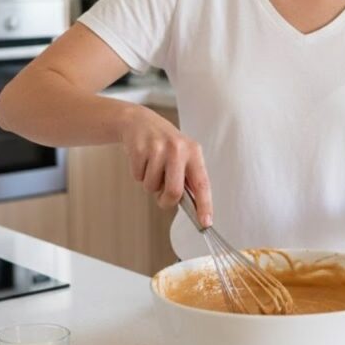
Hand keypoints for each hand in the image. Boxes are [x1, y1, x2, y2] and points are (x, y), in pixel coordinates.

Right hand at [118, 105, 212, 227]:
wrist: (140, 122)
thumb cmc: (165, 145)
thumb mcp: (182, 155)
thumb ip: (187, 178)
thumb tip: (193, 209)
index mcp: (194, 152)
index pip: (202, 183)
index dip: (204, 205)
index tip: (206, 222)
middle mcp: (178, 149)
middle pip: (174, 191)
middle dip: (166, 200)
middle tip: (162, 197)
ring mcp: (158, 148)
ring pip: (152, 187)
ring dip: (150, 184)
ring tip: (152, 166)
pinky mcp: (140, 149)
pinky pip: (138, 177)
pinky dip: (139, 174)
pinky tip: (142, 160)